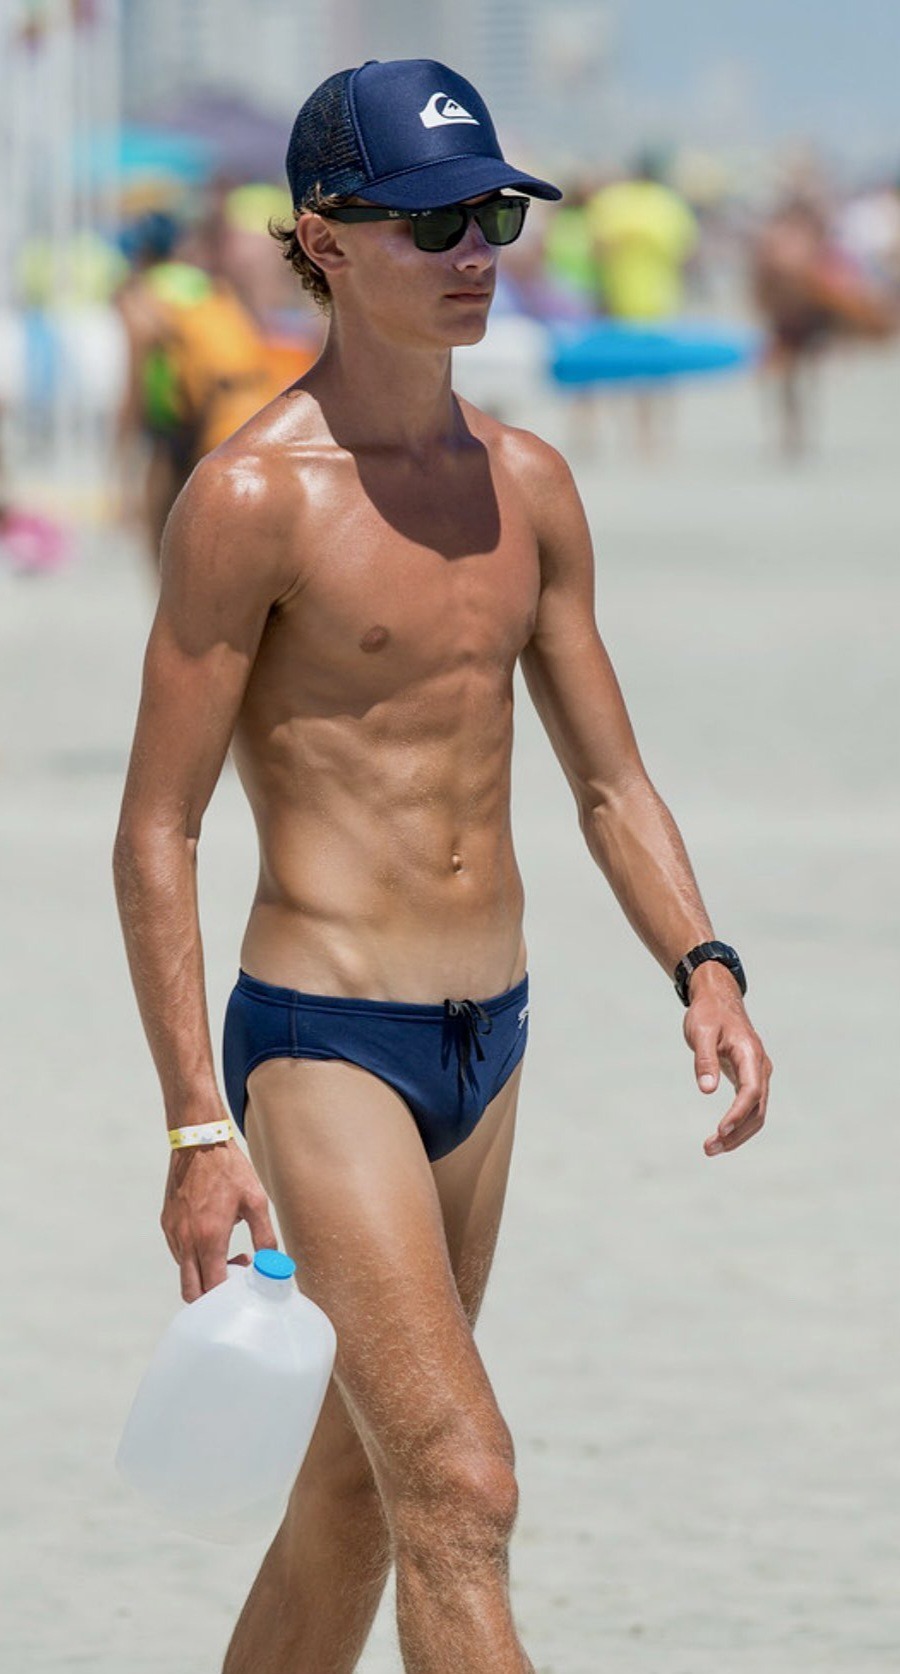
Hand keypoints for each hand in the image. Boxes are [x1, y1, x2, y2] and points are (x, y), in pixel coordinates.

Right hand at [161, 1129, 277, 1300]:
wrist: (198, 1142)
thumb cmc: (229, 1170)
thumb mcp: (256, 1201)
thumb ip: (265, 1237)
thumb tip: (272, 1263)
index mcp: (208, 1237)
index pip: (212, 1287)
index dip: (228, 1294)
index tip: (243, 1279)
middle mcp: (185, 1240)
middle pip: (191, 1291)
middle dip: (211, 1294)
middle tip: (232, 1277)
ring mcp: (173, 1232)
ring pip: (183, 1272)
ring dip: (203, 1273)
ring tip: (226, 1251)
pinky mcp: (167, 1223)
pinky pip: (178, 1253)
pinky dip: (193, 1257)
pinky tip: (211, 1237)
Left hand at [682, 964, 771, 1156]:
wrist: (719, 999)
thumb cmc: (708, 1014)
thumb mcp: (701, 1032)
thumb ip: (705, 1060)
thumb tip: (706, 1090)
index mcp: (750, 1054)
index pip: (751, 1091)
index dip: (737, 1113)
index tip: (720, 1130)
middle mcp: (760, 1068)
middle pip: (757, 1109)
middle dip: (736, 1133)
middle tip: (709, 1148)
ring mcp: (758, 1075)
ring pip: (756, 1113)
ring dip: (737, 1134)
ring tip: (711, 1148)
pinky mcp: (750, 1079)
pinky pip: (750, 1107)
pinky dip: (738, 1124)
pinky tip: (721, 1136)